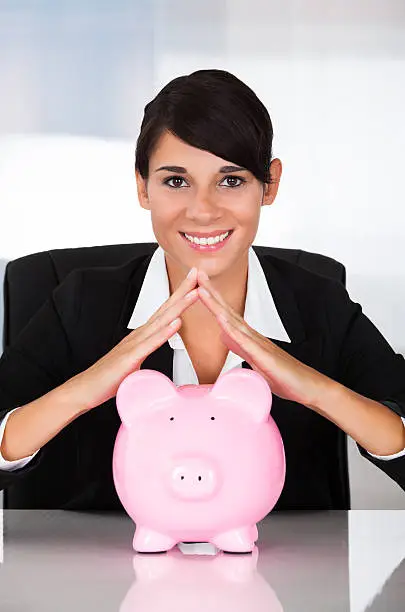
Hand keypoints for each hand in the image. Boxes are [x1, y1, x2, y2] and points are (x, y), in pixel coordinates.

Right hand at [64, 268, 199, 410]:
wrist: (85, 388)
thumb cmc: (110, 376)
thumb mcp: (136, 360)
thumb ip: (148, 350)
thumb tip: (160, 346)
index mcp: (142, 335)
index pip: (165, 312)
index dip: (180, 296)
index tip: (195, 282)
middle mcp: (139, 335)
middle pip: (165, 309)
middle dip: (182, 291)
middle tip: (197, 273)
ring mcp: (133, 345)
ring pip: (160, 322)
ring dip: (178, 307)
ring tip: (194, 293)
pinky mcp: (129, 358)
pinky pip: (150, 344)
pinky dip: (164, 333)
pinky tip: (175, 324)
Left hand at [196, 270, 327, 405]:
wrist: (308, 387)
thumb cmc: (284, 375)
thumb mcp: (254, 359)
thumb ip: (240, 346)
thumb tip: (224, 336)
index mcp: (248, 337)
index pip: (225, 315)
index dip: (211, 299)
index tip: (197, 284)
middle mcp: (252, 336)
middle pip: (227, 311)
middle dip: (211, 292)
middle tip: (197, 273)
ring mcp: (259, 344)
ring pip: (233, 321)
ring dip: (217, 305)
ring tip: (202, 289)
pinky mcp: (264, 357)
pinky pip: (245, 341)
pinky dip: (232, 329)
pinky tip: (221, 319)